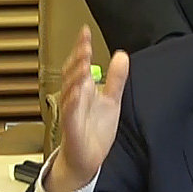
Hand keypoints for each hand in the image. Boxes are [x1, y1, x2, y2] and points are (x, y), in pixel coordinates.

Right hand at [45, 26, 129, 191]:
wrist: (87, 159)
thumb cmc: (94, 130)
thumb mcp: (111, 99)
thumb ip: (116, 78)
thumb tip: (122, 56)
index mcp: (84, 90)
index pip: (80, 64)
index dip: (81, 48)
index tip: (85, 32)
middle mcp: (75, 98)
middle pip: (72, 74)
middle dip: (77, 58)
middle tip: (84, 45)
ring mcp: (72, 113)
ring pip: (70, 91)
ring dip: (75, 77)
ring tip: (82, 63)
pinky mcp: (72, 129)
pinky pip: (70, 114)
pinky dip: (73, 103)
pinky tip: (78, 92)